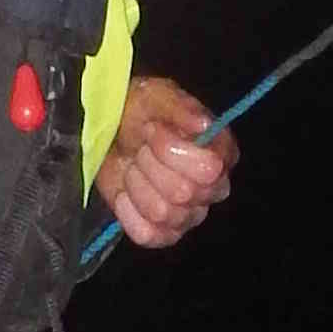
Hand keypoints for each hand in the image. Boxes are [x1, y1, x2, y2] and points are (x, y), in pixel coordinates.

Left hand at [96, 76, 238, 251]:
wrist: (112, 133)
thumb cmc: (141, 113)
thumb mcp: (157, 97)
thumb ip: (180, 108)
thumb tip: (203, 124)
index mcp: (220, 154)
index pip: (209, 170)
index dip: (173, 150)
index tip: (152, 129)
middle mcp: (212, 189)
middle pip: (183, 192)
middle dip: (150, 164)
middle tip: (141, 148)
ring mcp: (189, 216)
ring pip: (162, 212)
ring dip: (137, 184)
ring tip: (133, 167)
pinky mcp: (164, 234)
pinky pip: (147, 234)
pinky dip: (128, 211)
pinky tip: (125, 192)